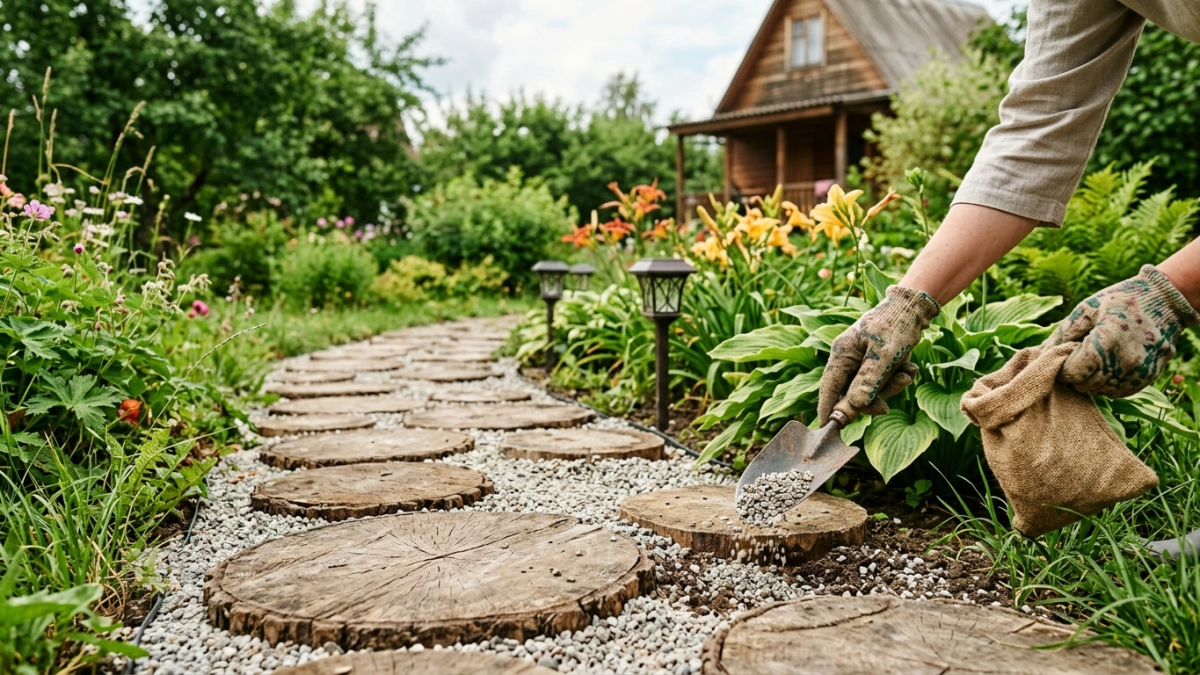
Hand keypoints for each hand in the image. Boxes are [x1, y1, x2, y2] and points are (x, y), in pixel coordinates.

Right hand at [818, 286, 940, 425]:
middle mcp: (848, 358)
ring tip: (907, 372)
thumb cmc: (897, 325)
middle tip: (886, 409)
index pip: (829, 388)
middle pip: (851, 392)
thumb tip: (855, 407)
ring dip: (891, 386)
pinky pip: (883, 380)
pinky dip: (898, 377)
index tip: (825, 429)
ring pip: (870, 388)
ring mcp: (862, 359)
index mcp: (842, 353)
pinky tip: (909, 367)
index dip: (827, 409)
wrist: (915, 306)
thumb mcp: (885, 355)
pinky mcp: (876, 361)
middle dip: (873, 398)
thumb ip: (869, 381)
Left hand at [1048, 265, 1198, 397]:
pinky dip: (1108, 383)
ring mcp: (1137, 374)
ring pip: (1100, 391)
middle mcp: (1123, 363)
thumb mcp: (1088, 307)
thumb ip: (1064, 333)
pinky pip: (1118, 392)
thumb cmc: (1122, 300)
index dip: (1063, 367)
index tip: (1064, 355)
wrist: (1165, 301)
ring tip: (1094, 358)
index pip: (1072, 373)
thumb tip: (1042, 354)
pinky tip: (1108, 365)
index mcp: (1105, 344)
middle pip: (1084, 385)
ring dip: (1091, 379)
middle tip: (1078, 356)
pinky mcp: (1147, 378)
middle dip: (1075, 374)